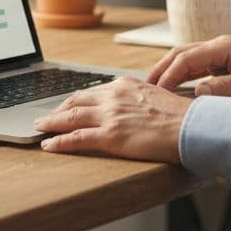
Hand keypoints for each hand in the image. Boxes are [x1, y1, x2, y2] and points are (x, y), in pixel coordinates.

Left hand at [33, 77, 191, 162]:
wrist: (191, 126)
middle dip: (57, 110)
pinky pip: (76, 138)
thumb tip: (133, 109)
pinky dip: (58, 141)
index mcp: (125, 85)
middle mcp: (114, 96)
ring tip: (39, 128)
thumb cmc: (181, 116)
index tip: (66, 106)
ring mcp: (110, 115)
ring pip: (70, 118)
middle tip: (45, 117)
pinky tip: (48, 145)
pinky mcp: (110, 136)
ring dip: (50, 124)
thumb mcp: (157, 97)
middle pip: (75, 102)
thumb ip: (139, 100)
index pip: (92, 92)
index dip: (75, 101)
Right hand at [146, 35, 230, 98]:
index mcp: (223, 47)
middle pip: (180, 53)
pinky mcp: (225, 60)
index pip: (186, 59)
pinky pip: (197, 64)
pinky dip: (182, 73)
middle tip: (145, 87)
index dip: (169, 75)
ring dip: (169, 70)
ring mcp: (221, 52)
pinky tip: (175, 86)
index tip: (157, 92)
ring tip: (154, 87)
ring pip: (186, 57)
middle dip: (160, 69)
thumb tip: (197, 93)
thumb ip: (224, 89)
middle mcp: (219, 45)